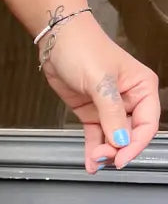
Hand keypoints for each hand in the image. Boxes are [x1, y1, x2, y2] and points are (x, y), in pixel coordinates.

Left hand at [40, 14, 161, 172]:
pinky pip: (96, 135)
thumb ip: (111, 113)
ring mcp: (109, 107)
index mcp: (142, 87)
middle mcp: (129, 99)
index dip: (136, 144)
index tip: (122, 158)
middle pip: (130, 134)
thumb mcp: (100, 81)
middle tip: (102, 158)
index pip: (147, 124)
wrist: (56, 40)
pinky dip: (93, 149)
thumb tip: (120, 141)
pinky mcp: (91, 112)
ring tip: (94, 163)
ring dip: (105, 153)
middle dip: (117, 149)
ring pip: (112, 138)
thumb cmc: (83, 48)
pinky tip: (90, 162)